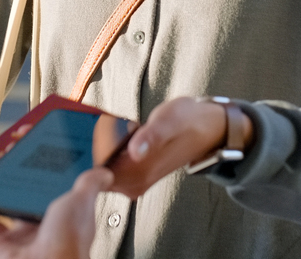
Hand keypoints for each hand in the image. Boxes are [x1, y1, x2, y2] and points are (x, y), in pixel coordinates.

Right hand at [0, 158, 111, 258]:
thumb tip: (104, 172)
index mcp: (51, 220)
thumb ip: (90, 184)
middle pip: (6, 201)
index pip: (35, 192)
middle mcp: (29, 232)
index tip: (16, 155)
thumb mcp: (81, 202)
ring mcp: (8, 244)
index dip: (24, 173)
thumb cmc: (69, 242)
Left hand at [107, 97, 250, 197]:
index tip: (95, 134)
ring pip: (107, 172)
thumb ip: (151, 135)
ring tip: (110, 127)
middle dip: (95, 152)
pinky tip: (117, 136)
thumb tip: (135, 151)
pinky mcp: (141, 172)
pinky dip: (111, 154)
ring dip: (103, 152)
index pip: (101, 176)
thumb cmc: (188, 121)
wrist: (208, 127)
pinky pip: (116, 169)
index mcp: (142, 171)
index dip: (92, 156)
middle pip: (101, 176)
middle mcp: (139, 180)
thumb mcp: (169, 120)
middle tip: (102, 126)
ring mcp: (140, 178)